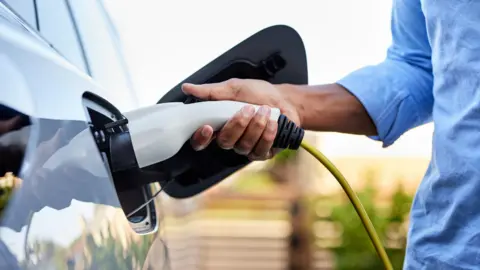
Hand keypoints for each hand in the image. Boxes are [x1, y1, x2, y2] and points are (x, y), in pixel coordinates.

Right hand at [182, 78, 300, 160]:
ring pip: (244, 145)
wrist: (284, 99)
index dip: (200, 138)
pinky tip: (273, 122)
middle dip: (237, 125)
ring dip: (255, 126)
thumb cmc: (258, 93)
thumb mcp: (234, 88)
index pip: (201, 141)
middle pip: (225, 142)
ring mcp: (247, 148)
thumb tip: (187, 88)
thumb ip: (211, 92)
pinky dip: (268, 134)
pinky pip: (261, 149)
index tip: (206, 127)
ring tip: (265, 110)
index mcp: (218, 126)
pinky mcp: (263, 153)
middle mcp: (230, 139)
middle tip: (248, 108)